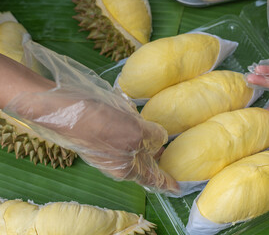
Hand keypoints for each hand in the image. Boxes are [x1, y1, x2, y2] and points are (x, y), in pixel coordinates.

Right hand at [1, 51, 178, 193]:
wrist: (61, 108)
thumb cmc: (100, 125)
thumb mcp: (134, 132)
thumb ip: (153, 137)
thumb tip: (160, 139)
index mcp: (127, 168)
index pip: (153, 178)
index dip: (167, 183)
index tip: (178, 189)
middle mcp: (117, 161)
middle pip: (143, 163)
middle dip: (157, 159)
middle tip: (169, 153)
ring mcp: (108, 148)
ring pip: (133, 146)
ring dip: (145, 141)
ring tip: (158, 136)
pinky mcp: (101, 133)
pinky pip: (123, 132)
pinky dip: (133, 126)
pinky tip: (136, 117)